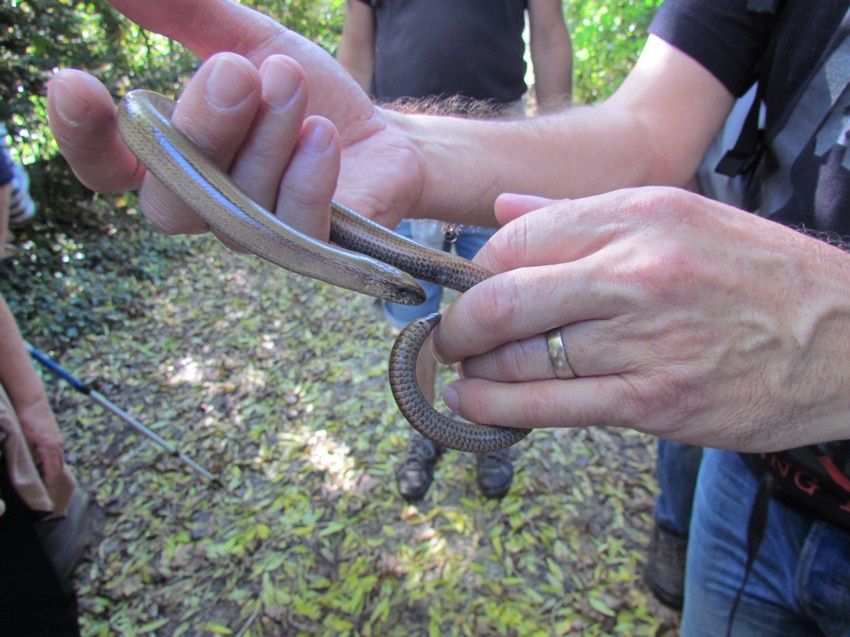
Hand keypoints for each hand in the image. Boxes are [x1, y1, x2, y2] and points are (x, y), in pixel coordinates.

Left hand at [16, 400, 66, 495]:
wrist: (32, 399)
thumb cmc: (26, 418)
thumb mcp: (24, 439)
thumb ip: (29, 454)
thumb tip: (31, 469)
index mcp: (50, 447)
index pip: (52, 470)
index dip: (50, 483)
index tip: (47, 494)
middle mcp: (57, 445)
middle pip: (59, 467)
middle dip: (54, 480)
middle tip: (48, 493)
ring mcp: (58, 439)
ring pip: (59, 460)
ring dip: (54, 471)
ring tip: (47, 482)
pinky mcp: (55, 435)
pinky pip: (57, 453)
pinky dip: (53, 462)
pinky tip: (45, 465)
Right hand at [47, 0, 424, 239]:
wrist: (380, 136)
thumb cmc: (304, 97)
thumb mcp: (248, 42)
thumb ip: (190, 17)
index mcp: (172, 161)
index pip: (106, 167)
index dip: (82, 137)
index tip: (74, 83)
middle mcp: (203, 206)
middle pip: (168, 196)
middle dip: (201, 127)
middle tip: (237, 70)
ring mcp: (255, 235)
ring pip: (236, 204)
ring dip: (266, 134)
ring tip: (290, 79)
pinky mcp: (309, 249)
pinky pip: (294, 226)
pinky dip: (306, 175)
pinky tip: (321, 135)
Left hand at [432, 187, 849, 451]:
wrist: (847, 338)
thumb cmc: (757, 273)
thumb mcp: (677, 216)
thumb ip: (580, 214)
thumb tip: (503, 210)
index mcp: (638, 215)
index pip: (516, 238)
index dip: (474, 269)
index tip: (466, 288)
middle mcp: (636, 273)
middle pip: (504, 297)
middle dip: (458, 323)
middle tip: (448, 336)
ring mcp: (645, 342)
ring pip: (520, 358)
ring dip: (474, 369)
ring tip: (462, 371)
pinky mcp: (654, 404)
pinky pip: (550, 408)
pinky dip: (496, 408)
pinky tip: (472, 403)